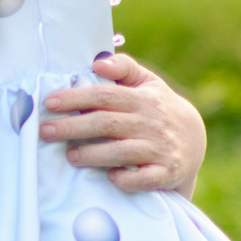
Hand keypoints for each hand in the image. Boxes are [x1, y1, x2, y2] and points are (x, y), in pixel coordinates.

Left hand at [39, 53, 204, 195]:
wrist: (195, 140)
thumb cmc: (158, 108)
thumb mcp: (148, 82)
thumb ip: (124, 68)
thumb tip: (98, 61)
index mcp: (143, 99)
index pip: (105, 96)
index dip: (76, 98)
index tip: (49, 103)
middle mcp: (151, 123)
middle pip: (107, 123)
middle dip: (73, 127)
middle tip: (45, 131)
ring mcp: (160, 149)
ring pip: (122, 151)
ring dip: (93, 154)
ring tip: (69, 156)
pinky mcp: (167, 172)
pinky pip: (145, 178)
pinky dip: (127, 179)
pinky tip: (110, 177)